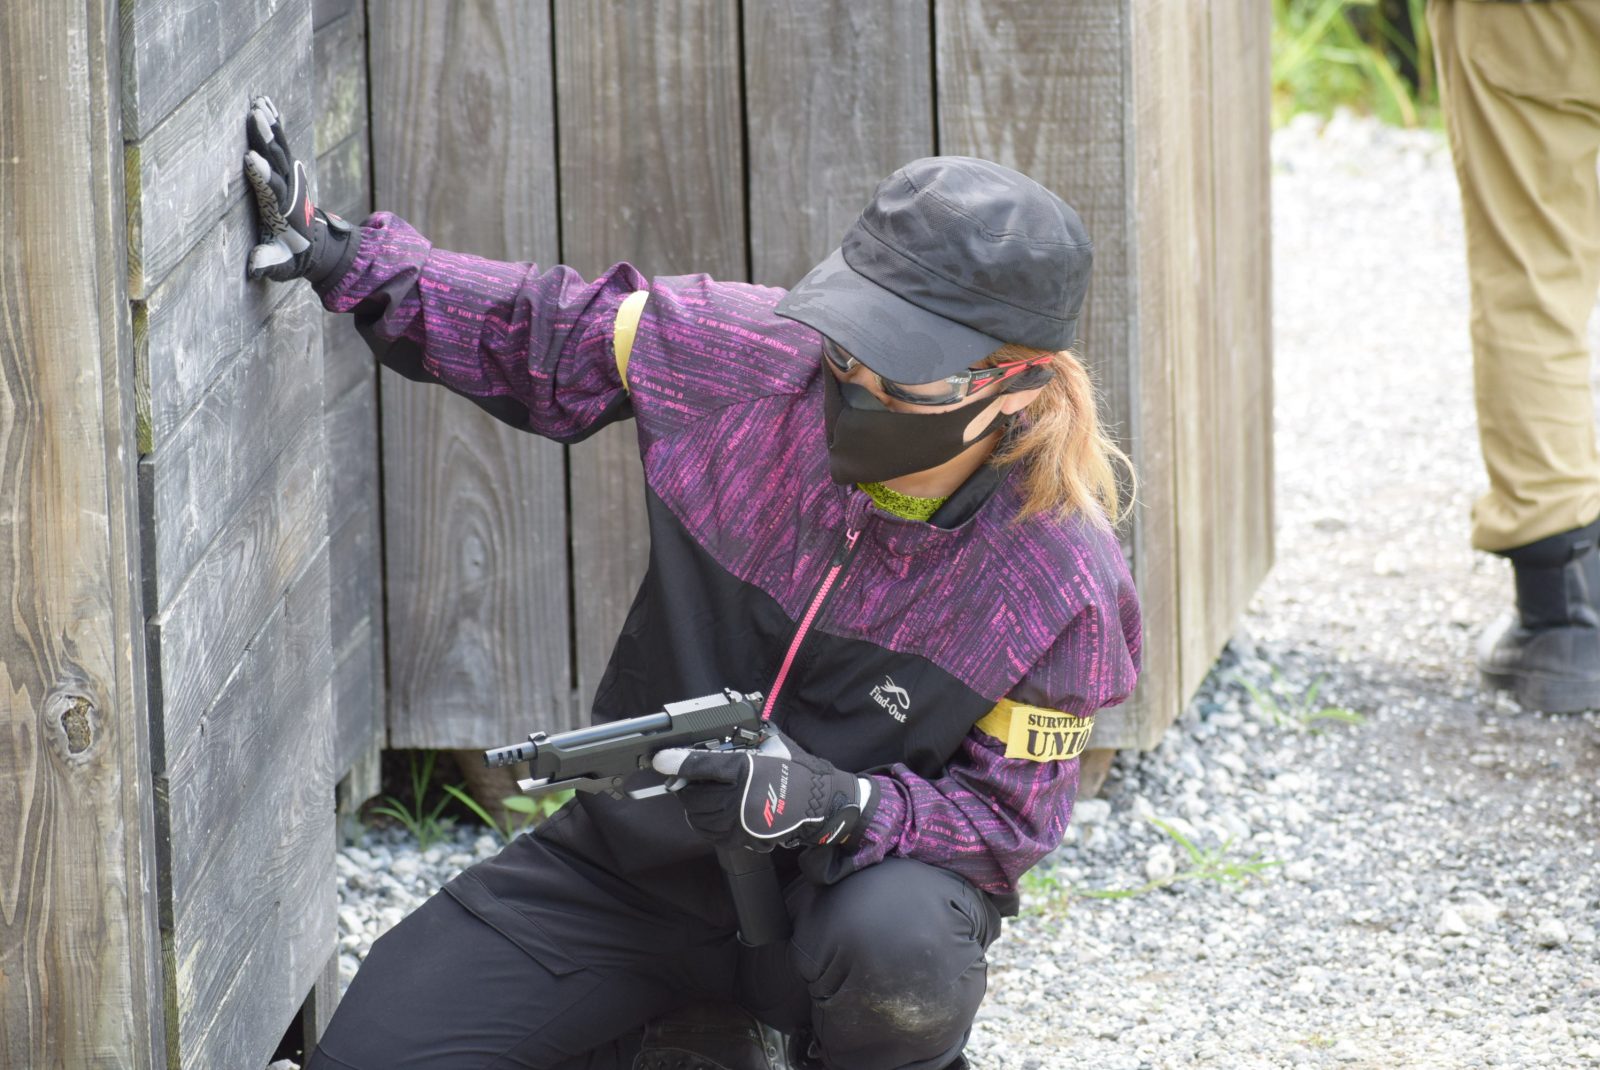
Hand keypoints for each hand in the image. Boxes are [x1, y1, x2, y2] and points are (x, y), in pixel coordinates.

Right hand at [243, 95, 351, 282]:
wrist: (318, 249)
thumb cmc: (293, 259)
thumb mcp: (282, 266)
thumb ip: (269, 263)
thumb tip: (254, 267)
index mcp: (283, 212)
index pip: (273, 190)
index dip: (263, 176)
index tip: (251, 159)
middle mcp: (289, 192)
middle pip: (278, 162)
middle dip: (267, 139)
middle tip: (254, 116)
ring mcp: (291, 180)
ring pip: (280, 149)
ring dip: (270, 126)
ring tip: (259, 103)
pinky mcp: (289, 174)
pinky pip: (281, 146)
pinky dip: (274, 126)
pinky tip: (264, 105)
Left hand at [652, 729, 875, 851]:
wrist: (820, 806)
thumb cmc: (798, 771)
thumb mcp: (774, 744)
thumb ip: (747, 736)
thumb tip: (723, 727)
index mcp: (746, 769)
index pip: (702, 764)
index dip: (677, 761)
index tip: (659, 758)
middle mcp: (738, 797)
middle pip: (693, 792)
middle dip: (686, 782)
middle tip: (688, 775)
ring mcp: (737, 822)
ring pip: (696, 813)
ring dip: (694, 801)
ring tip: (702, 791)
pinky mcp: (739, 838)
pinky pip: (708, 830)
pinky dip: (703, 818)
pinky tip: (712, 809)